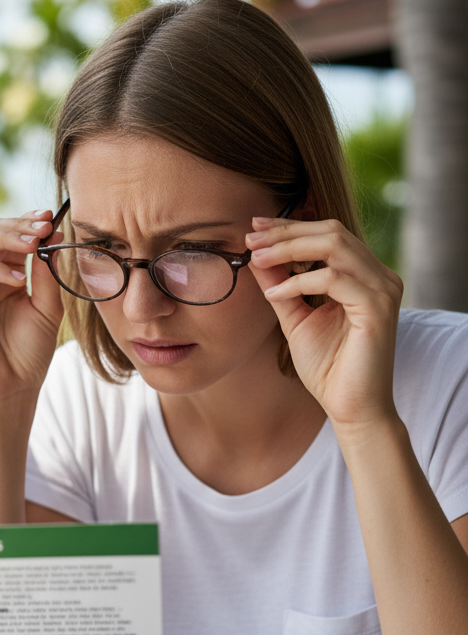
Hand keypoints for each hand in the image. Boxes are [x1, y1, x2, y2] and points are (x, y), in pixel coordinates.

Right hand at [0, 210, 64, 403]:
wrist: (13, 388)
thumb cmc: (29, 353)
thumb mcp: (47, 307)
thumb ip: (47, 273)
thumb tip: (52, 235)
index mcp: (3, 275)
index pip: (8, 236)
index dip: (26, 222)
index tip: (49, 217)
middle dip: (17, 226)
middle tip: (41, 228)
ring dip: (4, 238)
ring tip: (31, 245)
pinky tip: (17, 279)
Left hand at [247, 217, 403, 429]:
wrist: (350, 407)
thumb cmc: (327, 367)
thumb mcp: (295, 319)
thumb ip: (280, 287)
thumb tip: (257, 257)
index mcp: (363, 275)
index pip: (328, 234)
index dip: (289, 227)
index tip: (253, 229)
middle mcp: (379, 276)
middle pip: (332, 231)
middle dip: (286, 232)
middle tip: (250, 238)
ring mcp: (383, 289)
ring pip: (335, 246)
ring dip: (290, 249)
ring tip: (257, 259)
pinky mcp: (378, 308)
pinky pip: (334, 279)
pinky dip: (299, 282)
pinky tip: (274, 295)